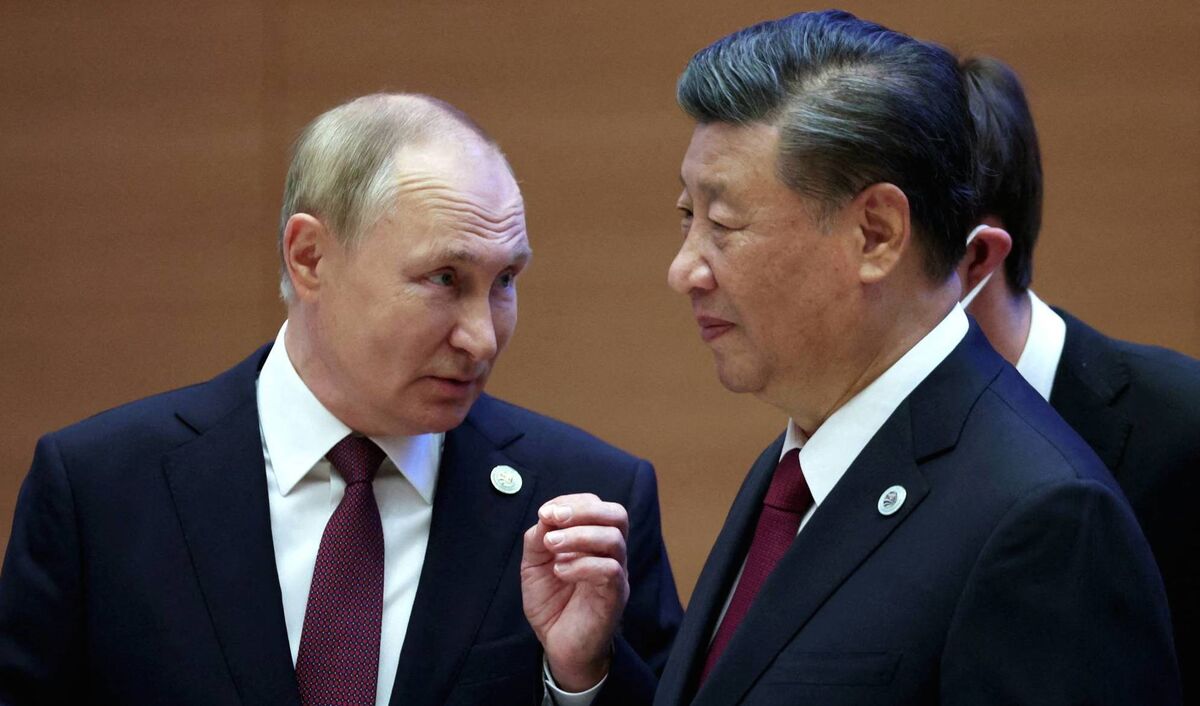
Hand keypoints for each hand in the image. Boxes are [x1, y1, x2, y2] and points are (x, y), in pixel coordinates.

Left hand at [521, 493, 628, 691]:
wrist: (558, 645)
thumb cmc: (551, 603)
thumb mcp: (534, 564)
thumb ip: (538, 538)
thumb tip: (546, 516)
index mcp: (594, 540)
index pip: (597, 506)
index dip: (571, 502)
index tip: (545, 512)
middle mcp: (611, 553)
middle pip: (617, 514)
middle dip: (583, 510)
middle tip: (553, 518)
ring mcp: (616, 574)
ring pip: (613, 539)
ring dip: (577, 536)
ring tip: (550, 546)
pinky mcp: (615, 596)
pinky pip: (610, 570)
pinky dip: (581, 565)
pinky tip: (560, 572)